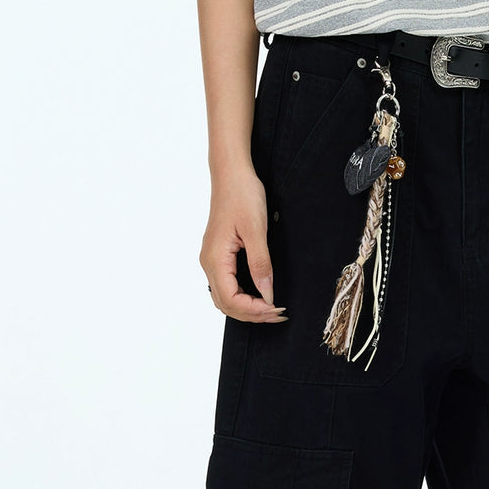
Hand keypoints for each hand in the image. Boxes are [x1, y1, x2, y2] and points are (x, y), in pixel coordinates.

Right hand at [201, 167, 287, 321]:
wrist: (232, 174)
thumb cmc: (242, 196)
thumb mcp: (256, 230)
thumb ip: (261, 265)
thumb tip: (267, 294)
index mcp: (215, 258)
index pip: (231, 299)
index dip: (254, 310)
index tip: (277, 309)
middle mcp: (209, 263)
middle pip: (226, 303)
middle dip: (252, 314)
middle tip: (279, 314)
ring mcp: (212, 259)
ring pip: (225, 297)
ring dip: (247, 307)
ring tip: (271, 308)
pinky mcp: (219, 255)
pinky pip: (227, 285)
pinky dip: (242, 296)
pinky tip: (259, 295)